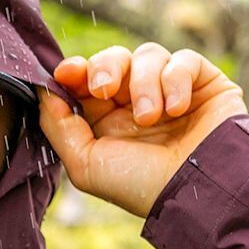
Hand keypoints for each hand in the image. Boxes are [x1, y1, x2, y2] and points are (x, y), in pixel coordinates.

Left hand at [36, 42, 247, 218]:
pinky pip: (185, 60)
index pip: (87, 80)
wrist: (199, 192)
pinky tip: (177, 110)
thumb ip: (59, 127)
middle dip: (105, 67)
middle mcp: (138, 102)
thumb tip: (44, 91)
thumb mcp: (86, 163)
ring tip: (150, 118)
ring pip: (148, 55)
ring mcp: (172, 91)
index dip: (75, 70)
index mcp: (109, 120)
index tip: (66, 73)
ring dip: (143, 84)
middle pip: (114, 59)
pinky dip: (175, 80)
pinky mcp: (205, 84)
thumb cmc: (141, 185)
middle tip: (106, 89)